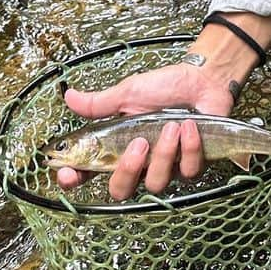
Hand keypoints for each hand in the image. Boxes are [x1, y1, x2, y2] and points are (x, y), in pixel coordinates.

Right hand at [56, 10, 270, 200]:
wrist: (203, 79)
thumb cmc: (165, 86)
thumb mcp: (129, 92)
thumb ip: (99, 103)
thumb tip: (68, 96)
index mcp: (117, 147)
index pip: (88, 173)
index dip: (74, 180)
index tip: (69, 173)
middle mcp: (139, 163)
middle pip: (120, 191)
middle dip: (128, 171)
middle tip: (139, 144)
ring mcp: (166, 167)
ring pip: (156, 183)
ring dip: (165, 152)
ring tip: (172, 125)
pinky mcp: (193, 165)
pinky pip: (187, 171)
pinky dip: (190, 147)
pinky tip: (190, 126)